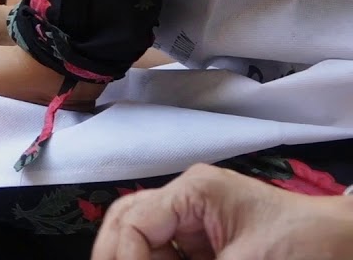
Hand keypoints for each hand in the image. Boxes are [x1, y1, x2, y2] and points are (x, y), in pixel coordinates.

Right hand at [92, 164, 352, 259]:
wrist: (347, 245)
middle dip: (114, 254)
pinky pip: (164, 252)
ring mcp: (194, 221)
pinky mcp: (206, 243)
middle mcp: (186, 200)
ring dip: (135, 258)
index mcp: (193, 191)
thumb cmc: (306, 245)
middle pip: (125, 222)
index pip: (133, 221)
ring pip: (139, 239)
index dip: (123, 257)